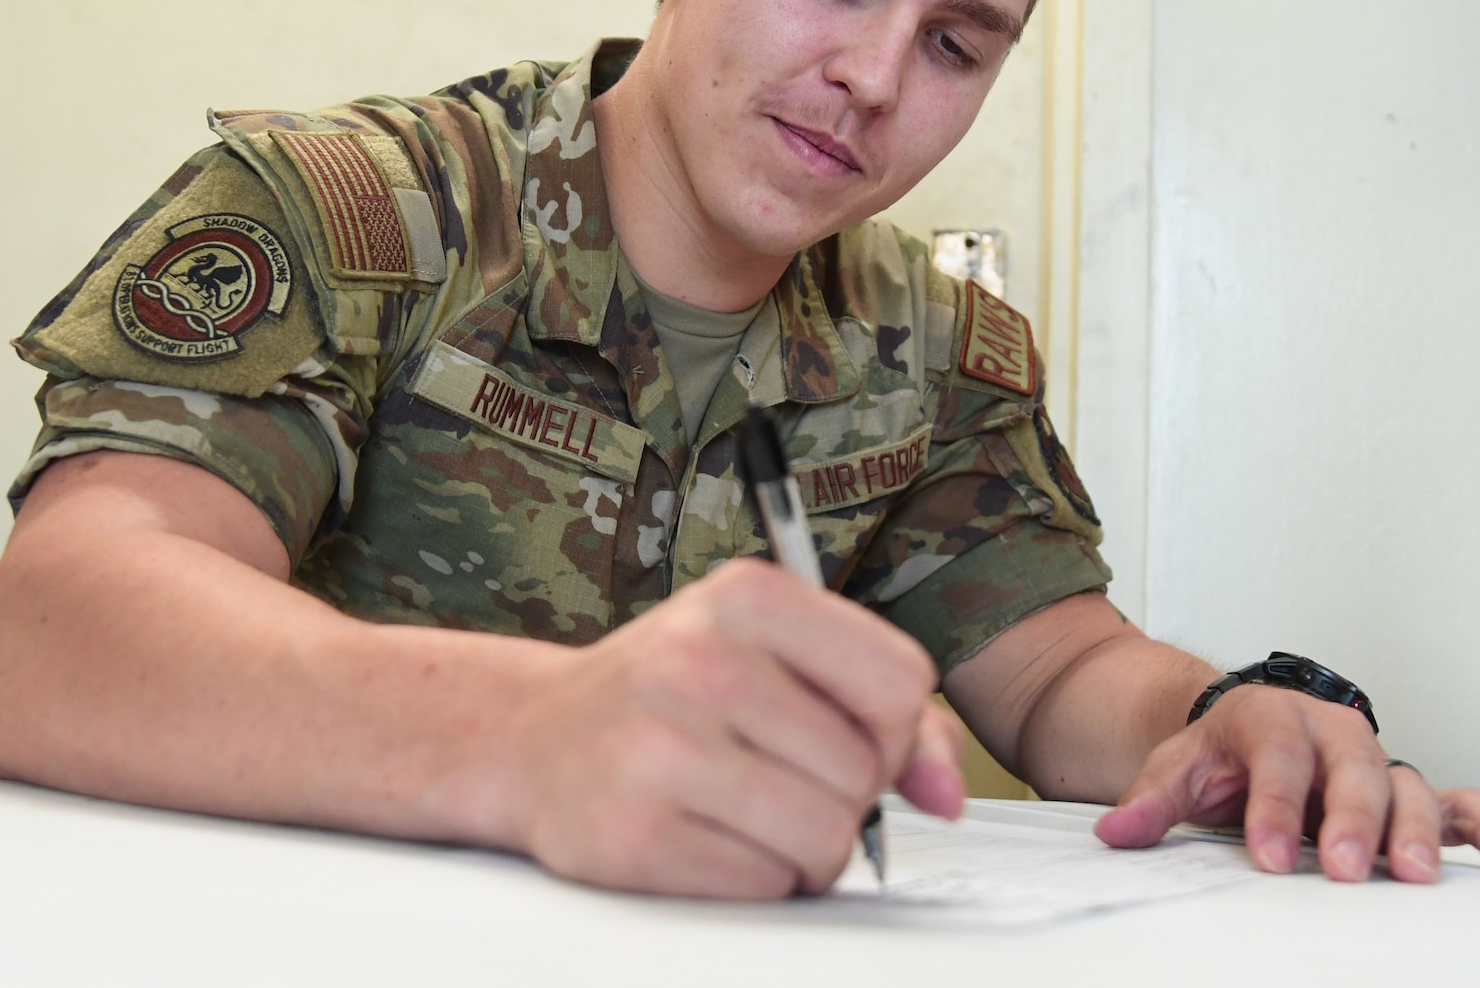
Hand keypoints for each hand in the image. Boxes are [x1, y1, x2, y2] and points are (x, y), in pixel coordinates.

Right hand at [492, 558, 965, 897]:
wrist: (533, 737)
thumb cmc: (673, 694)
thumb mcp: (777, 659)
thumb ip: (887, 714)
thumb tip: (946, 794)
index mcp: (746, 595)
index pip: (901, 680)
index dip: (890, 728)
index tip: (844, 731)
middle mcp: (699, 659)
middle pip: (862, 771)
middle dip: (843, 796)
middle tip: (779, 775)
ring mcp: (659, 748)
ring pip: (824, 837)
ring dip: (805, 848)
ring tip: (751, 812)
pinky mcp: (632, 835)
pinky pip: (766, 886)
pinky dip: (757, 879)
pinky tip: (711, 837)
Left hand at [1092, 684, 1479, 881]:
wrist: (1250, 733)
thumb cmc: (1222, 755)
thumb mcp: (1177, 769)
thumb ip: (1151, 802)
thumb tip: (1114, 834)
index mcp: (1270, 719)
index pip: (1275, 756)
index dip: (1273, 806)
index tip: (1269, 856)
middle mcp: (1331, 734)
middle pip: (1350, 770)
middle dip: (1350, 820)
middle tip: (1345, 869)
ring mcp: (1374, 763)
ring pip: (1406, 786)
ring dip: (1417, 830)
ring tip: (1416, 877)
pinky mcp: (1410, 792)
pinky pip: (1461, 802)